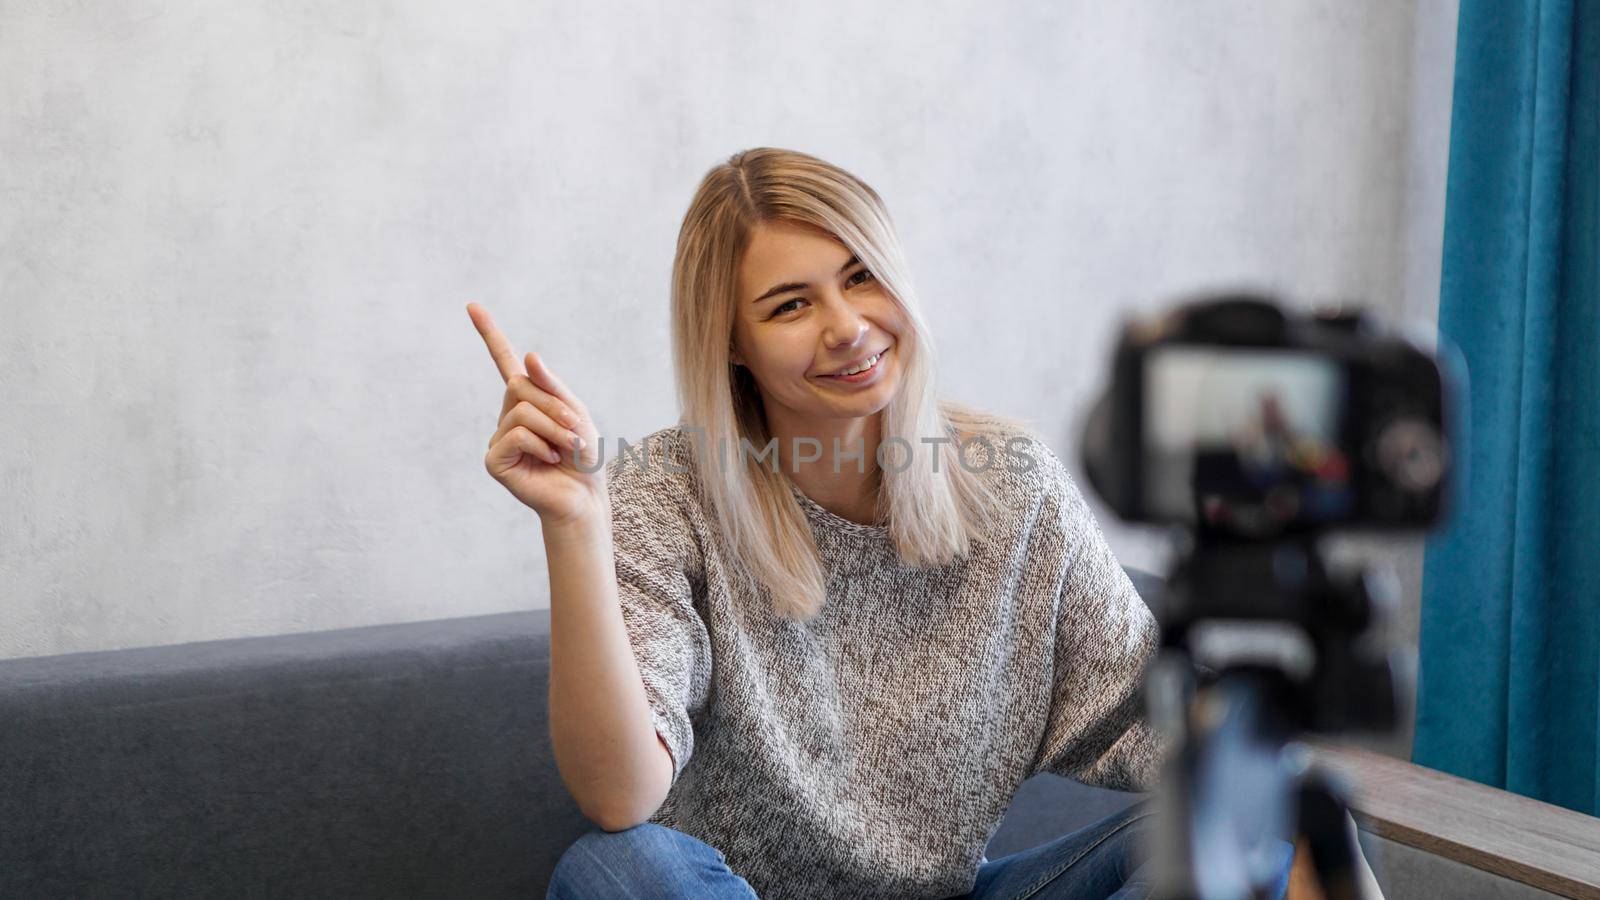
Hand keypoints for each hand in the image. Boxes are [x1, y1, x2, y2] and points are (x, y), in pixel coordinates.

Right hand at [468, 302, 605, 526]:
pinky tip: (549, 460)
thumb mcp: (576, 414)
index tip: (472, 306)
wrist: (584, 498)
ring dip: (554, 428)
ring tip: (565, 448)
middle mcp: (508, 416)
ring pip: (522, 410)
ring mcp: (498, 438)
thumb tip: (529, 356)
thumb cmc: (583, 457)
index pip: (505, 362)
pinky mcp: (494, 460)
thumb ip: (553, 387)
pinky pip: (517, 434)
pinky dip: (541, 444)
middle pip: (521, 385)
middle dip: (555, 406)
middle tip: (574, 431)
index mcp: (528, 401)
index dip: (489, 334)